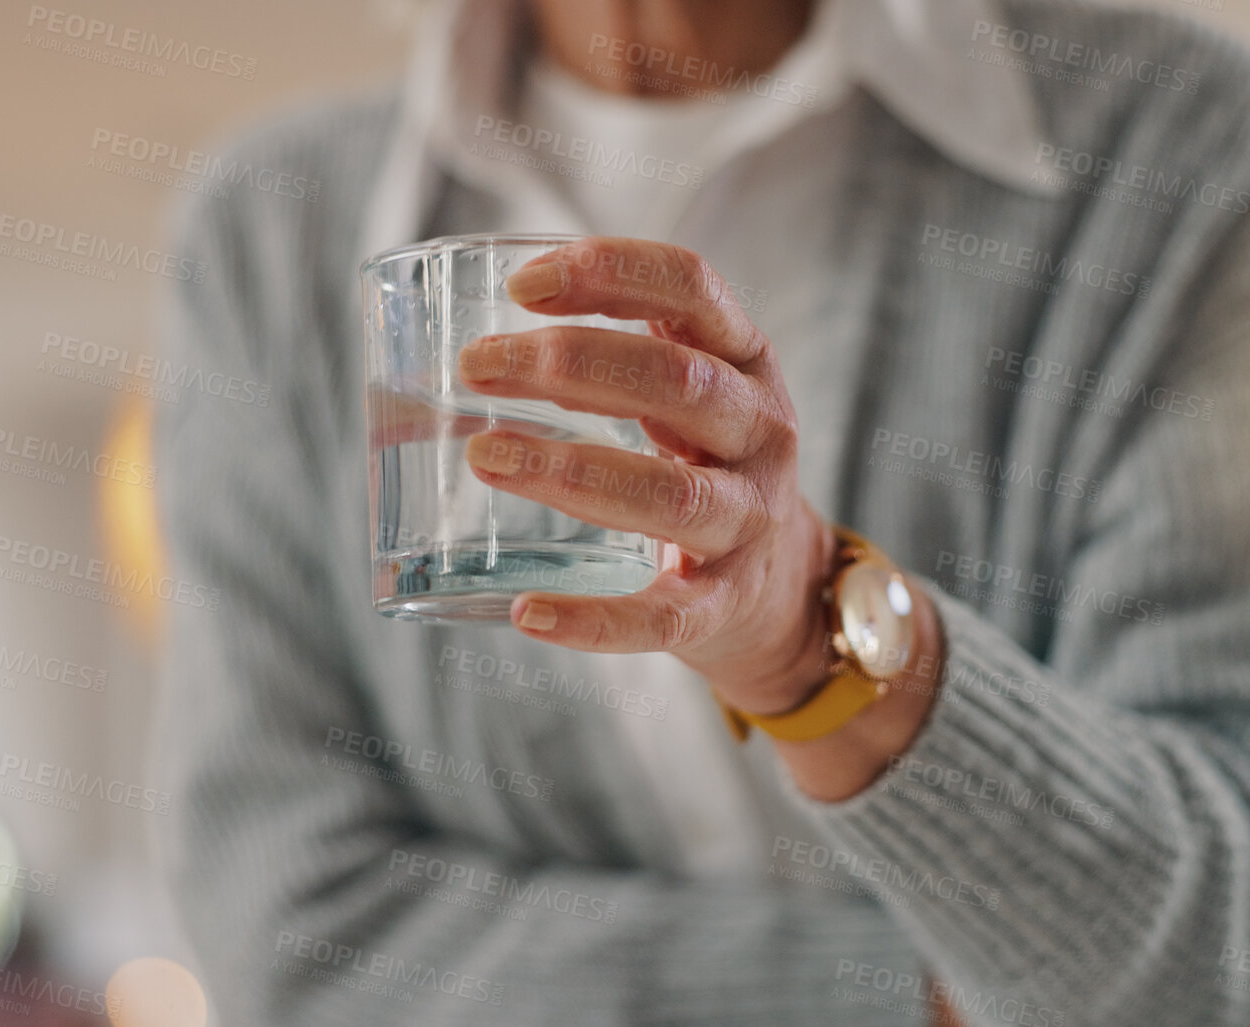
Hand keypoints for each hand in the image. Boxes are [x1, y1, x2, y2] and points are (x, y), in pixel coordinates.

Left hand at [457, 237, 832, 715]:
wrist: (780, 587)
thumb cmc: (700, 466)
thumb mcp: (683, 395)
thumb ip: (608, 357)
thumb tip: (470, 348)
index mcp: (746, 360)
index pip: (691, 289)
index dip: (610, 272)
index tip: (521, 284)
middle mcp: (761, 432)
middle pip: (678, 381)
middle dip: (571, 365)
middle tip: (477, 366)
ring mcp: (749, 521)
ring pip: (669, 493)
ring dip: (570, 471)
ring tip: (484, 456)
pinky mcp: (725, 604)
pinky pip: (661, 618)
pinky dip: (594, 621)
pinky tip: (529, 613)